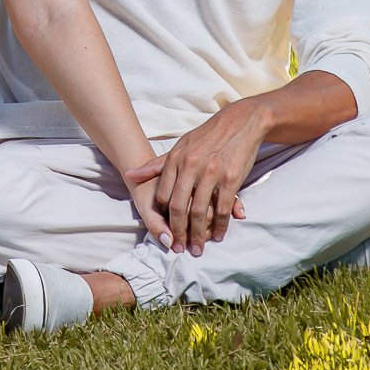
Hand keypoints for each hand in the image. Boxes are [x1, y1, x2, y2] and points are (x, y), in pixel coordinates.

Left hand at [125, 102, 260, 255]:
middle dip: (178, 232)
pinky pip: (222, 208)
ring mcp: (211, 173)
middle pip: (179, 208)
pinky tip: (217, 235)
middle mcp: (191, 166)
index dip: (164, 217)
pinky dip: (220, 225)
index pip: (164, 196)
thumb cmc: (207, 136)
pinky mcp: (230, 179)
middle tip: (179, 248)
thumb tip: (129, 175)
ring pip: (200, 212)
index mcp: (176, 159)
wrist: (240, 122)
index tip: (166, 231)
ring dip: (198, 234)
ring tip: (198, 248)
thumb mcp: (179, 147)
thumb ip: (155, 165)